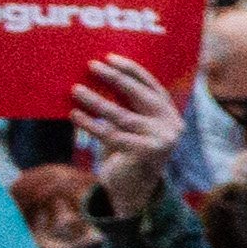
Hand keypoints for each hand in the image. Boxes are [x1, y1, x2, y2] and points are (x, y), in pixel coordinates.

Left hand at [67, 54, 183, 216]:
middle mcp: (171, 125)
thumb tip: (96, 76)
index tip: (108, 57)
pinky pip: (112, 135)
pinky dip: (91, 124)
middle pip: (141, 96)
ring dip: (96, 101)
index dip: (131, 69)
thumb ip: (125, 105)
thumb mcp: (130, 125)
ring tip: (75, 89)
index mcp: (170, 114)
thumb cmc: (126, 152)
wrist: (132, 190)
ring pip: (123, 116)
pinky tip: (75, 114)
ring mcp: (162, 141)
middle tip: (91, 66)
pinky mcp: (146, 155)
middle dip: (115, 78)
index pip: (152, 85)